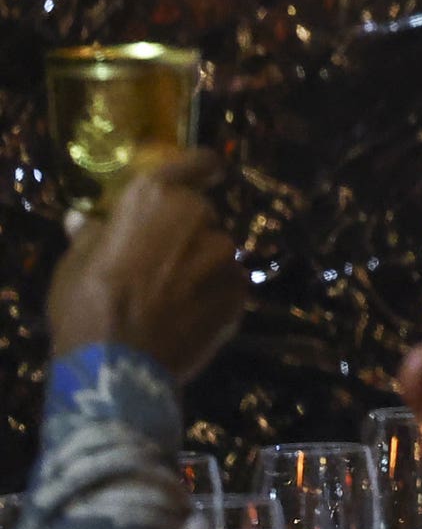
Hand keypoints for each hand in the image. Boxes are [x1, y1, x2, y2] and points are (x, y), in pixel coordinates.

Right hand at [46, 152, 250, 382]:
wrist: (118, 366)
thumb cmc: (87, 307)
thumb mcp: (74, 267)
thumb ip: (90, 236)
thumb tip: (81, 217)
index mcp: (156, 198)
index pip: (197, 163)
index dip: (202, 168)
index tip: (209, 174)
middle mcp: (199, 216)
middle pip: (201, 215)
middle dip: (185, 232)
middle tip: (157, 263)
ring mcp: (225, 255)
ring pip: (214, 252)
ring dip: (199, 266)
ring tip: (168, 299)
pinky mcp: (240, 290)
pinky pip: (226, 284)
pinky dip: (211, 295)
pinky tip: (186, 318)